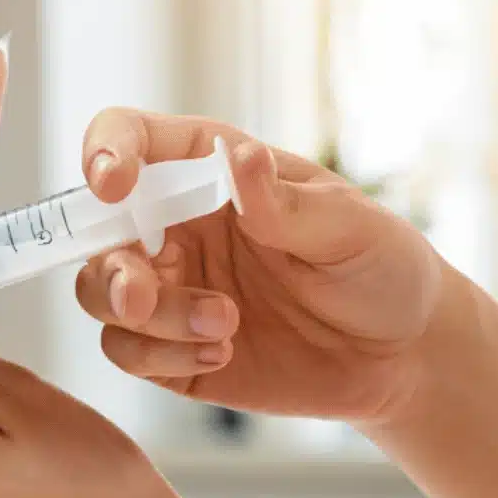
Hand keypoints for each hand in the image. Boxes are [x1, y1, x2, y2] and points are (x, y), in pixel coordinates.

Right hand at [77, 110, 446, 421]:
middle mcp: (176, 226)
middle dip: (109, 266)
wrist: (402, 356)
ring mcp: (170, 289)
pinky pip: (127, 352)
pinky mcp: (171, 351)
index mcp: (209, 173)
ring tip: (221, 327)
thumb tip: (239, 158)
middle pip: (95, 231)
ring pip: (101, 294)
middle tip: (143, 295)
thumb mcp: (351, 227)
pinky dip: (162, 358)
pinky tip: (222, 355)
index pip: (132, 140)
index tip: (112, 185)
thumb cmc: (382, 268)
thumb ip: (284, 204)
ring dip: (147, 317)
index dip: (106, 152)